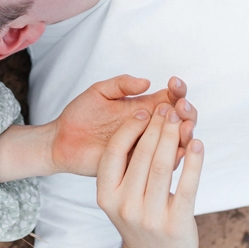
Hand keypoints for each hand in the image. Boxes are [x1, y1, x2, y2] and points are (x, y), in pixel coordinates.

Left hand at [50, 75, 196, 176]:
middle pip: (180, 119)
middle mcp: (148, 127)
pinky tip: (177, 148)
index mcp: (142, 108)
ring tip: (183, 124)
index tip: (173, 83)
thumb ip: (121, 84)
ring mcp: (145, 147)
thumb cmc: (80, 115)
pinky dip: (175, 155)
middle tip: (180, 105)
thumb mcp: (100, 91)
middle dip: (186, 111)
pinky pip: (162, 164)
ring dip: (185, 131)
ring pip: (176, 141)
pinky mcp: (138, 165)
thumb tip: (147, 82)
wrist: (62, 140)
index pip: (170, 98)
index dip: (177, 90)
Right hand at [96, 106, 203, 247]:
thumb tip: (148, 121)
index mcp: (107, 196)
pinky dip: (194, 161)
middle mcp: (125, 207)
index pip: (114, 152)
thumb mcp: (120, 196)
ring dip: (174, 137)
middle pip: (142, 155)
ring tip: (182, 118)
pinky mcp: (176, 224)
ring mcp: (150, 218)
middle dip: (157, 126)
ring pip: (163, 166)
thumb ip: (128, 165)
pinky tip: (197, 143)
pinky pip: (187, 185)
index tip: (143, 111)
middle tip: (167, 108)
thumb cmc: (138, 218)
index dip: (130, 128)